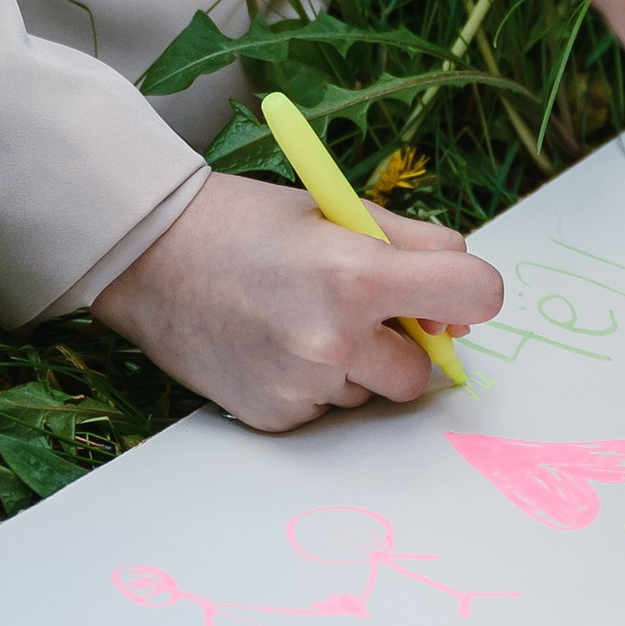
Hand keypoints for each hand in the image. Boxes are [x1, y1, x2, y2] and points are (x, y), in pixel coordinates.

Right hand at [91, 167, 502, 431]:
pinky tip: (271, 344)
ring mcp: (303, 385)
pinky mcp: (275, 417)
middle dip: (403, 342)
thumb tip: (467, 297)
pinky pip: (326, 410)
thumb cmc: (244, 223)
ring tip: (296, 318)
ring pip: (371, 392)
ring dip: (354, 365)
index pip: (474, 294)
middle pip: (424, 369)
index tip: (453, 295)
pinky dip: (312, 385)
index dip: (470, 293)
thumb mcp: (336, 208)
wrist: (150, 258)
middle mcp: (335, 338)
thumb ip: (414, 244)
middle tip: (355, 305)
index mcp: (358, 273)